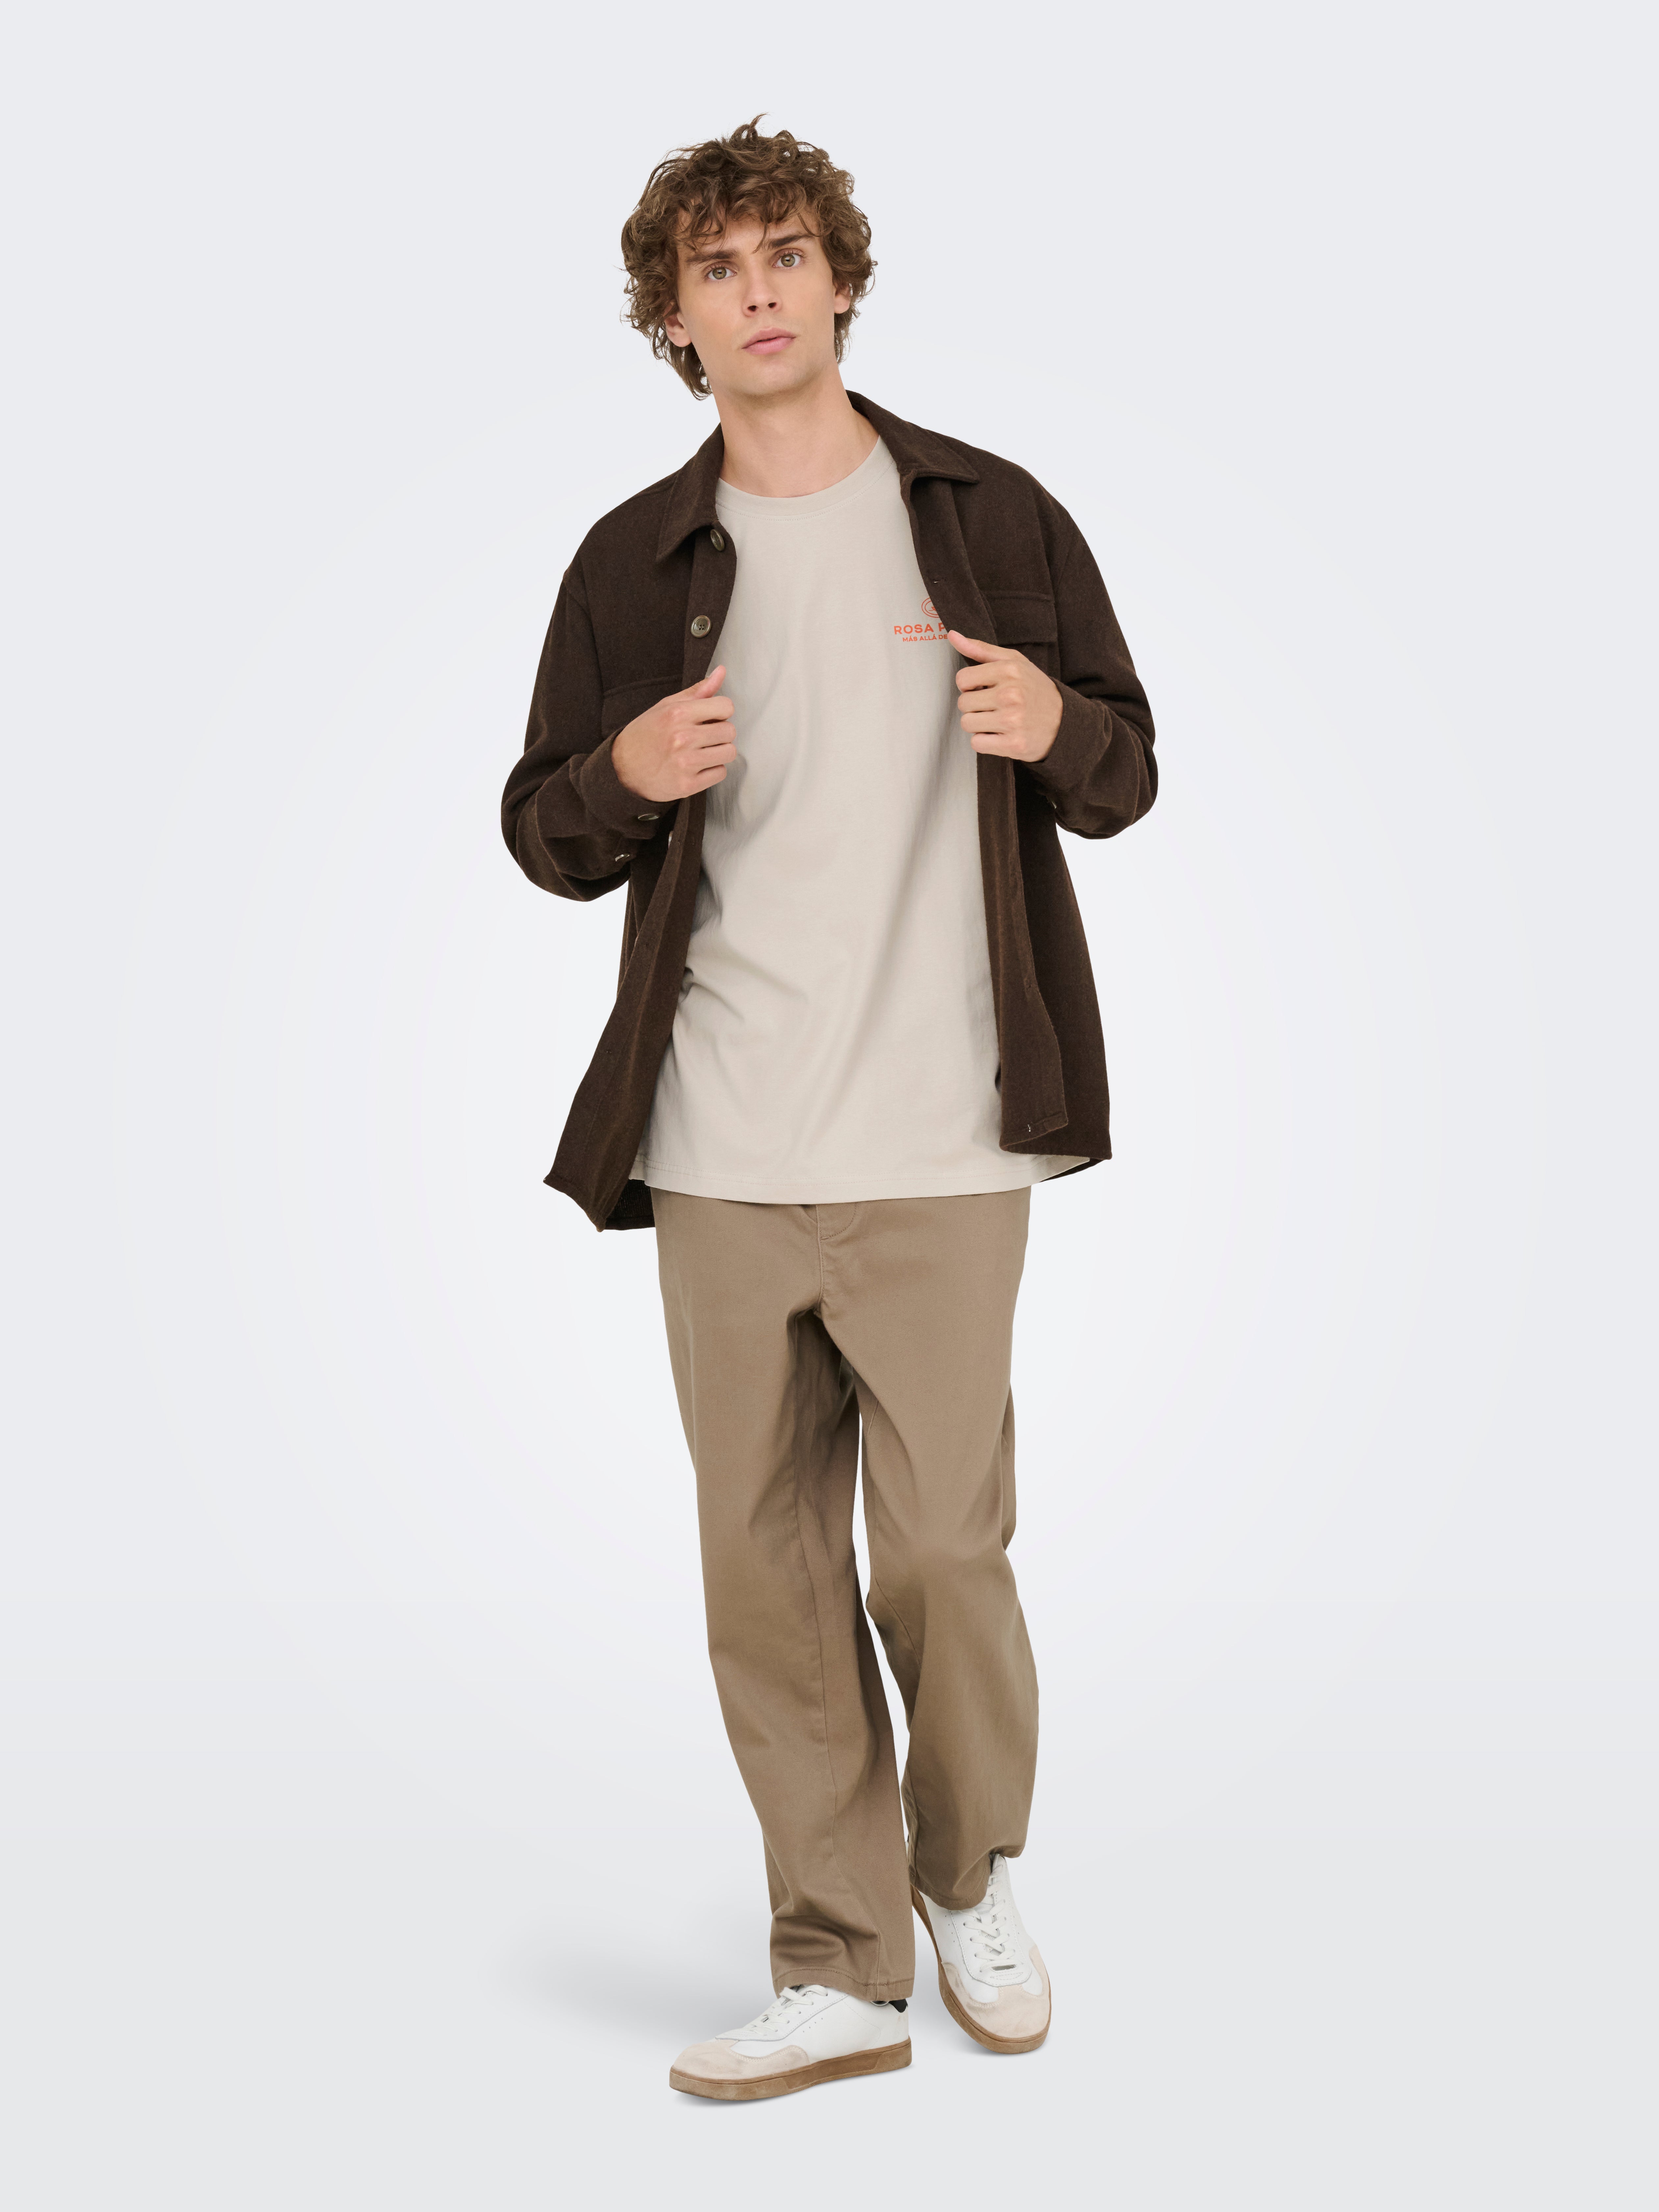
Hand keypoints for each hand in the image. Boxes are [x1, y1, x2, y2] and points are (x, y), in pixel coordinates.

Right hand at [612, 667, 736, 801]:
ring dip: (719, 752)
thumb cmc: (646, 734)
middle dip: (720, 733)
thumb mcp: (667, 706)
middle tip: (704, 737)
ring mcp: (685, 763)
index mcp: (677, 713)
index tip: (710, 718)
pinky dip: (712, 770)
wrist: (622, 769)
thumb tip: (721, 672)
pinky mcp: (687, 785)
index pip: (725, 707)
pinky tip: (697, 767)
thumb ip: (697, 691)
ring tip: (702, 751)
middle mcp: (682, 737)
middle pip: (729, 731)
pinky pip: (720, 773)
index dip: (720, 712)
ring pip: (729, 753)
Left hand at [948, 632, 1061, 762]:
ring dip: (978, 724)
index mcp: (1009, 671)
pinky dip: (985, 741)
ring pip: (967, 724)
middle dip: (974, 705)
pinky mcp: (1013, 744)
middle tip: (994, 706)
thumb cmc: (1034, 689)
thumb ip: (981, 649)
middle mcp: (1011, 694)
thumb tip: (952, 635)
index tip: (984, 688)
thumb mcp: (1013, 661)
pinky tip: (1000, 734)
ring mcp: (1012, 721)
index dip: (970, 685)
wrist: (1064, 721)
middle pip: (963, 703)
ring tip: (997, 720)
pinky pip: (977, 744)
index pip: (962, 679)